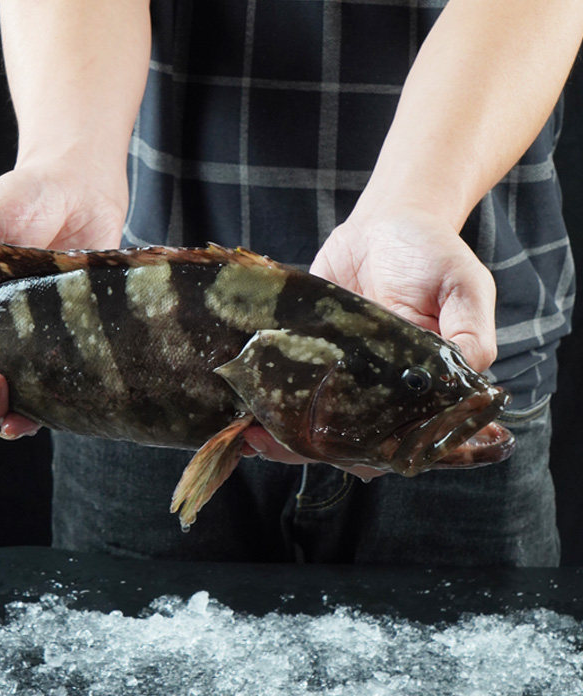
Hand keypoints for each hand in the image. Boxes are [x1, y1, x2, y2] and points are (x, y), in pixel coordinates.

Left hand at [242, 204, 496, 470]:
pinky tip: (242, 406)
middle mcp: (379, 394)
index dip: (374, 454)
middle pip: (347, 440)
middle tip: (271, 444)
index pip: (401, 440)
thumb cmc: (431, 254)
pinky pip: (287, 388)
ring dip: (279, 434)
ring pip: (311, 423)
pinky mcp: (309, 357)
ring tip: (250, 433)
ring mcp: (340, 379)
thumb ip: (468, 333)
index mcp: (421, 391)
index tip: (346, 458)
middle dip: (310, 449)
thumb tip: (468, 383)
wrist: (386, 223)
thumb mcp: (464, 287)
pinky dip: (264, 400)